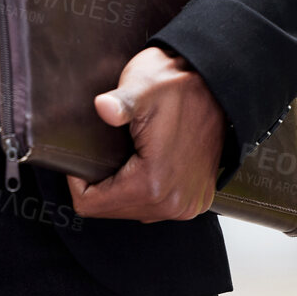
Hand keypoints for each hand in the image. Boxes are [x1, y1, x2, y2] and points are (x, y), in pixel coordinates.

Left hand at [65, 45, 226, 221]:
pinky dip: (144, 189)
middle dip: (101, 186)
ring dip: (123, 188)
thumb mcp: (142, 87)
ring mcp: (187, 204)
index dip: (78, 181)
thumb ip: (120, 103)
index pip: (92, 205)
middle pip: (112, 211)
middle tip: (103, 153)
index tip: (81, 157)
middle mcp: (173, 203)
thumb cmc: (178, 84)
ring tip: (123, 156)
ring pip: (135, 210)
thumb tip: (102, 108)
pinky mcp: (196, 199)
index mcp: (153, 182)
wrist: (218, 85)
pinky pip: (157, 206)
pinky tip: (143, 163)